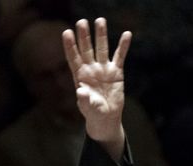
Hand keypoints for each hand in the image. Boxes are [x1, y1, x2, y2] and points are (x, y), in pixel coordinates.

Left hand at [62, 18, 131, 159]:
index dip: (70, 46)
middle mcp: (91, 69)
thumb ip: (83, 99)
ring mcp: (103, 69)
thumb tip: (80, 91)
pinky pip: (120, 56)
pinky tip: (126, 34)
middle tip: (81, 22)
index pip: (73, 58)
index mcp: (80, 76)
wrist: (106, 118)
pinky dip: (123, 46)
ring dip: (101, 35)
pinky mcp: (116, 72)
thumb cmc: (93, 113)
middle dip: (84, 36)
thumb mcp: (87, 108)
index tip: (66, 32)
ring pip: (102, 48)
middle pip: (87, 49)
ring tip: (100, 20)